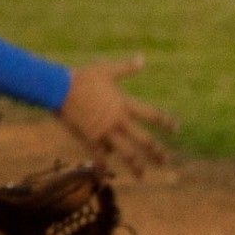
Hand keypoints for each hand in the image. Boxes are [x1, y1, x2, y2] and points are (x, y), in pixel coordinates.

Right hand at [59, 56, 173, 177]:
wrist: (58, 88)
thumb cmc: (82, 77)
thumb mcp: (107, 70)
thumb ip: (126, 68)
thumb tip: (142, 58)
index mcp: (124, 104)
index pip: (152, 115)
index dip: (166, 122)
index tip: (176, 129)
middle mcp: (118, 120)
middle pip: (144, 140)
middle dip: (156, 152)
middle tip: (165, 161)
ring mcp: (104, 132)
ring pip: (125, 153)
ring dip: (135, 166)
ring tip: (141, 176)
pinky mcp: (89, 139)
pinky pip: (99, 156)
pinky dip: (103, 166)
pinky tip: (106, 175)